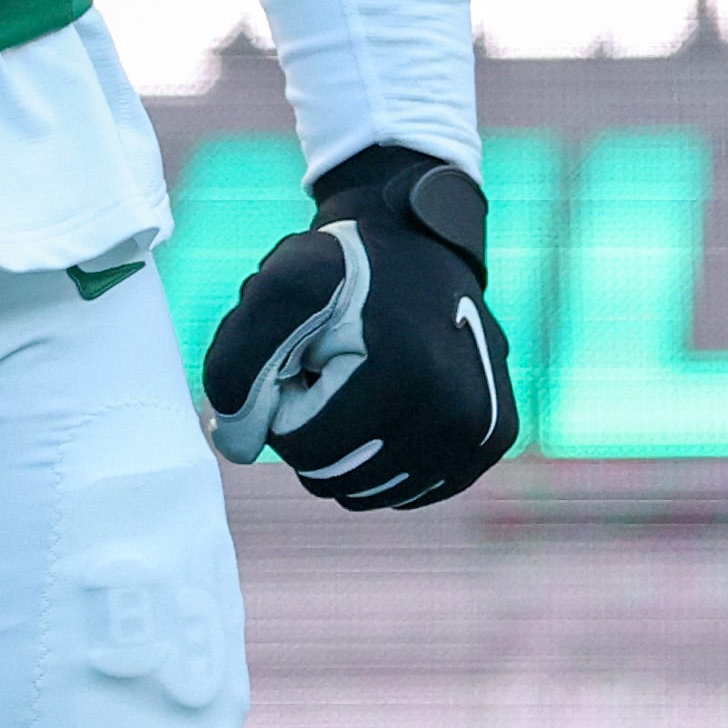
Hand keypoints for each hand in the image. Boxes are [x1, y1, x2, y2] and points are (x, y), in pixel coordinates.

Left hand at [201, 144, 515, 507]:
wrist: (417, 236)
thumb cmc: (339, 265)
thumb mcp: (272, 291)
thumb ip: (234, 367)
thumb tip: (238, 447)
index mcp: (404, 372)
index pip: (302, 447)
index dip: (287, 397)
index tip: (308, 351)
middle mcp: (457, 409)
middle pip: (335, 476)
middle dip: (316, 424)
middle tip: (334, 363)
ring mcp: (482, 428)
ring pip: (370, 491)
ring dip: (348, 441)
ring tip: (364, 377)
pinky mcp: (493, 439)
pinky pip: (409, 490)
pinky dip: (384, 456)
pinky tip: (392, 401)